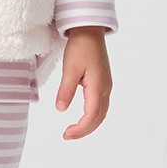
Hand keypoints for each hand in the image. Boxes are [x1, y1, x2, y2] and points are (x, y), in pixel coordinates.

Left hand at [54, 26, 111, 140]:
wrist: (89, 31)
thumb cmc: (80, 47)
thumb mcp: (70, 69)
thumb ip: (66, 90)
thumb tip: (60, 109)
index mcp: (98, 86)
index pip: (92, 115)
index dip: (80, 128)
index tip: (66, 134)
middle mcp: (105, 88)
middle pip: (99, 118)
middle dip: (84, 130)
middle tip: (67, 136)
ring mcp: (106, 86)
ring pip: (101, 112)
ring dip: (89, 124)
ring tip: (73, 131)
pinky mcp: (103, 82)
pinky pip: (100, 105)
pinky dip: (92, 116)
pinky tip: (82, 117)